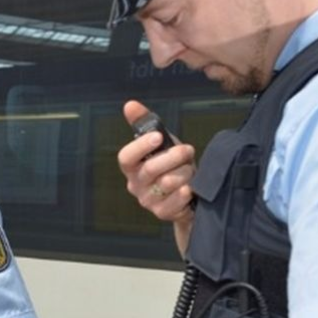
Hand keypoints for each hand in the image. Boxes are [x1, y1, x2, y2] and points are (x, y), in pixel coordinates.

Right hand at [118, 100, 196, 222]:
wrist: (186, 194)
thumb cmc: (170, 164)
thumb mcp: (160, 142)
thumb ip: (145, 122)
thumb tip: (129, 104)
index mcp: (131, 166)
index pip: (126, 158)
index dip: (140, 146)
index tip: (157, 136)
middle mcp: (135, 184)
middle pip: (151, 169)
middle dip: (174, 156)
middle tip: (188, 150)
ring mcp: (148, 201)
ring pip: (168, 183)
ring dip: (184, 173)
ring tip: (190, 170)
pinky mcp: (162, 213)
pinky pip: (176, 200)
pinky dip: (187, 191)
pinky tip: (191, 187)